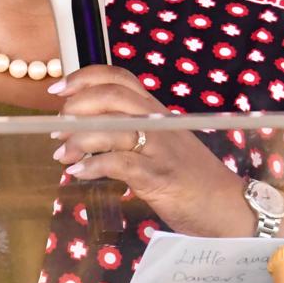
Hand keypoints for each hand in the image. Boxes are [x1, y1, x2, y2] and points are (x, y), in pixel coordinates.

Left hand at [49, 65, 283, 236]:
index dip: (84, 77)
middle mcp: (158, 121)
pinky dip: (93, 165)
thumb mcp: (159, 144)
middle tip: (56, 127)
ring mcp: (161, 147)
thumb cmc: (188, 176)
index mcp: (156, 110)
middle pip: (112, 96)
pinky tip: (77, 172)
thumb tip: (82, 130)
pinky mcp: (160, 175)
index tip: (57, 88)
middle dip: (76, 106)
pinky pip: (119, 163)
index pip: (119, 77)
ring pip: (112, 127)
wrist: (227, 205)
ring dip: (78, 139)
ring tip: (61, 154)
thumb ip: (128, 131)